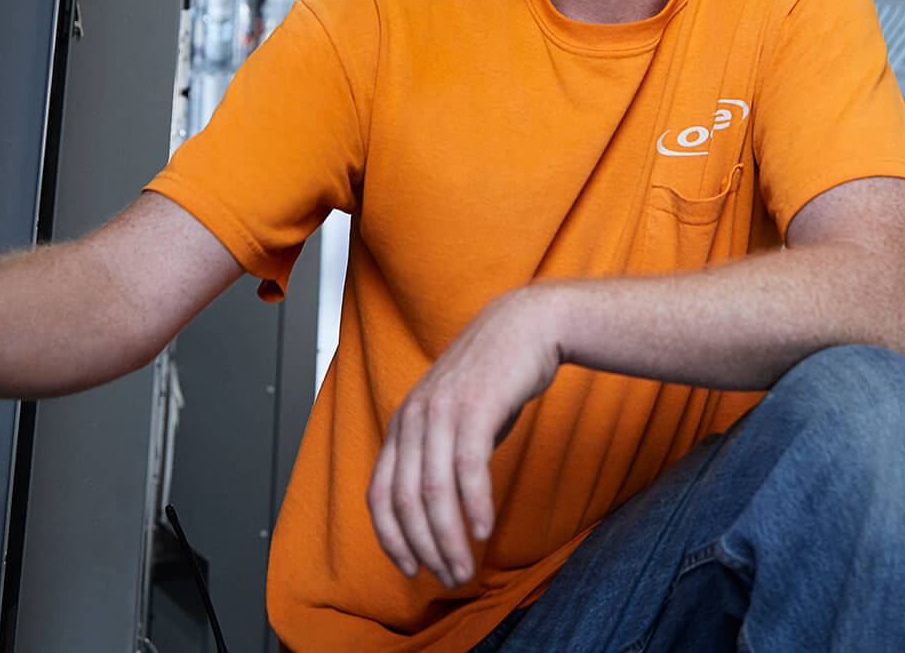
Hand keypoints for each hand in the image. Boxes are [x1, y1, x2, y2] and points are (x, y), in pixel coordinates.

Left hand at [367, 286, 563, 587]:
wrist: (525, 325)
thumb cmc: (493, 377)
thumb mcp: (452, 416)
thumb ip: (436, 455)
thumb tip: (434, 511)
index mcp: (402, 424)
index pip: (379, 494)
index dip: (391, 538)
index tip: (411, 569)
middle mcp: (413, 418)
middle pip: (406, 501)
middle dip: (425, 548)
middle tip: (449, 578)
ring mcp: (442, 412)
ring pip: (435, 492)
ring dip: (449, 539)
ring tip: (465, 568)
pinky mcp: (476, 408)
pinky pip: (468, 469)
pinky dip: (475, 507)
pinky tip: (484, 531)